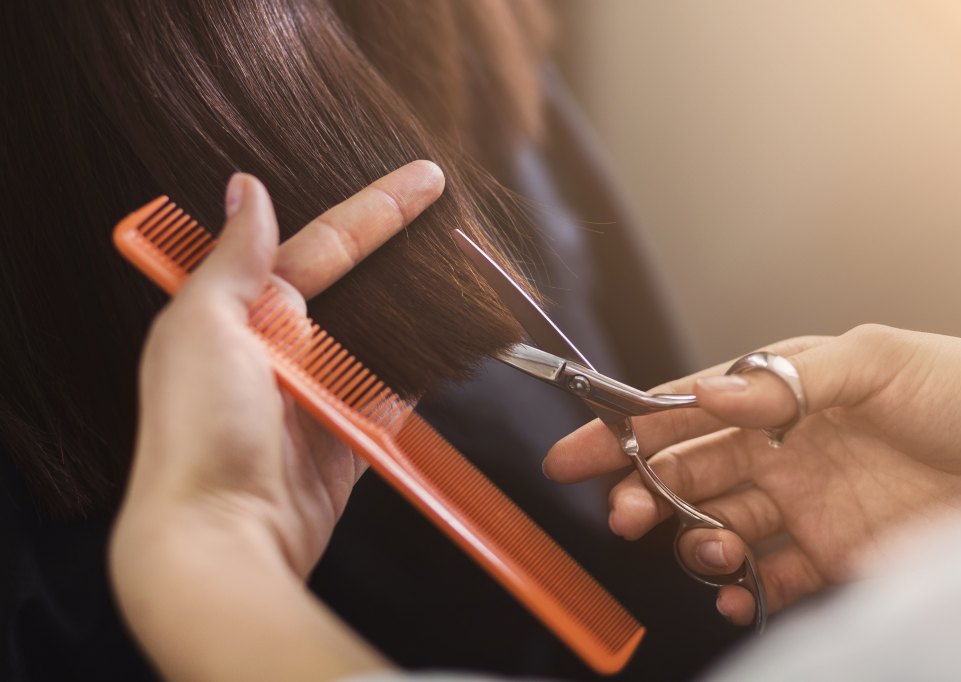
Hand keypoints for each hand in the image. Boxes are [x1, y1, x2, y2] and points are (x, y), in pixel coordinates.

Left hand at [111, 162, 442, 680]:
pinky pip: (394, 397)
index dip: (376, 210)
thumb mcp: (202, 326)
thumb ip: (234, 259)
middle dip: (402, 253)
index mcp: (244, 313)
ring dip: (417, 312)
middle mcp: (281, 349)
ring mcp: (318, 396)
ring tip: (462, 278)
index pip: (323, 246)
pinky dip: (421, 376)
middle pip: (357, 288)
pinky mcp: (348, 441)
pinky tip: (450, 349)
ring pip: (380, 339)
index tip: (424, 180)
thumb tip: (245, 189)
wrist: (220, 537)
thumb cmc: (196, 432)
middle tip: (453, 216)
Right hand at [545, 325, 960, 624]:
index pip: (685, 411)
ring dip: (693, 541)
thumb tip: (707, 398)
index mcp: (780, 394)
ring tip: (703, 548)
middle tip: (624, 514)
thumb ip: (785, 381)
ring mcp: (806, 504)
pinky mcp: (833, 555)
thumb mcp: (877, 361)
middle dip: (644, 492)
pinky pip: (770, 579)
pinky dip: (742, 591)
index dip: (625, 430)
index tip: (575, 453)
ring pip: (719, 526)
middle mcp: (783, 448)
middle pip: (689, 472)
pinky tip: (736, 593)